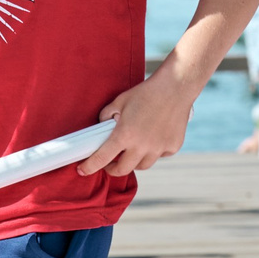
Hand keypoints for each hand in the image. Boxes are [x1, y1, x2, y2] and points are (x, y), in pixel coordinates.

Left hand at [81, 72, 195, 177]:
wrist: (176, 87)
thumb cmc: (146, 93)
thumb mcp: (119, 101)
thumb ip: (106, 115)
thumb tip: (102, 126)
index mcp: (125, 135)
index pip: (102, 158)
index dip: (90, 167)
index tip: (83, 170)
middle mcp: (142, 146)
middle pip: (123, 170)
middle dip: (113, 169)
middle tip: (109, 163)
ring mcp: (159, 148)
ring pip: (142, 166)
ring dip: (133, 161)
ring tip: (132, 150)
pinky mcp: (173, 147)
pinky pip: (159, 156)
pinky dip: (153, 152)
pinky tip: (152, 139)